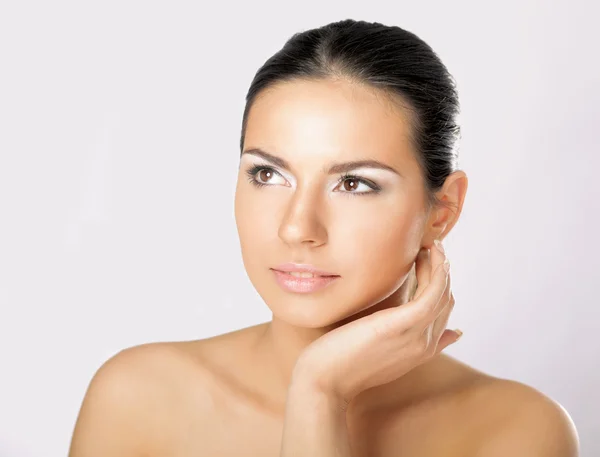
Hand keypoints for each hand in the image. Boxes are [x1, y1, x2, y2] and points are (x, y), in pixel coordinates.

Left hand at [291, 240, 460, 407]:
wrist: (324, 381)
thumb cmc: (342, 364)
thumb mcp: (381, 352)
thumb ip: (408, 340)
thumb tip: (444, 333)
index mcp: (420, 351)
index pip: (443, 314)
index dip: (440, 287)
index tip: (429, 264)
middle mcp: (425, 344)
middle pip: (446, 301)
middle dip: (442, 272)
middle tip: (430, 249)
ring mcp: (418, 335)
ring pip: (443, 292)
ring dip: (440, 265)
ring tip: (430, 246)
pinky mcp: (405, 323)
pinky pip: (433, 290)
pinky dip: (436, 268)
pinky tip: (426, 253)